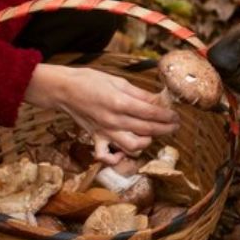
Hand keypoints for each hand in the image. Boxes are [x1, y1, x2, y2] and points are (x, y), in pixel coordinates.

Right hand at [24, 63, 179, 163]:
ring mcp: (104, 132)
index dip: (166, 116)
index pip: (150, 113)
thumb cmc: (89, 80)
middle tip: (174, 125)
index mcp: (119, 102)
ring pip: (132, 147)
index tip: (176, 115)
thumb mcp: (118, 80)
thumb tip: (158, 100)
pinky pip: (106, 156)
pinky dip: (117, 158)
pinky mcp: (96, 138)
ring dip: (146, 142)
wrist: (63, 89)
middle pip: (147, 129)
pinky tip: (125, 152)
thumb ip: (139, 93)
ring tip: (153, 134)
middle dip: (165, 128)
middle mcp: (113, 120)